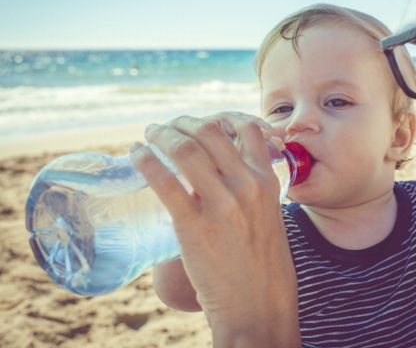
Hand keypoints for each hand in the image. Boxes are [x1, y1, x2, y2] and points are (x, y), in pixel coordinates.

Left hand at [130, 113, 299, 346]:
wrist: (259, 308)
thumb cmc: (265, 268)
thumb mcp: (269, 219)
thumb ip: (251, 194)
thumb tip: (222, 179)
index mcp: (267, 182)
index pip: (246, 129)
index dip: (218, 118)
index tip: (199, 124)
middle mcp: (246, 185)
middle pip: (210, 132)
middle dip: (184, 123)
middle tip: (167, 127)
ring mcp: (221, 205)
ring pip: (186, 150)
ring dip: (162, 134)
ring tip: (150, 134)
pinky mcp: (194, 227)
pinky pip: (165, 182)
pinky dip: (146, 161)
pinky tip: (136, 155)